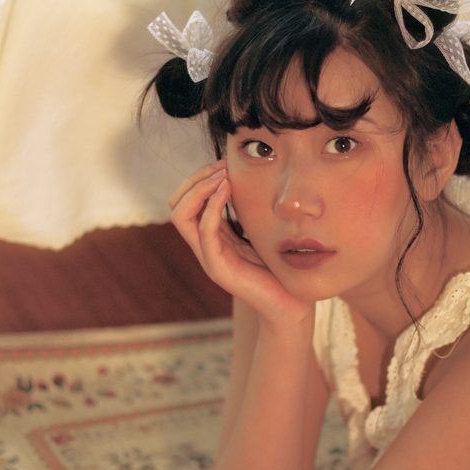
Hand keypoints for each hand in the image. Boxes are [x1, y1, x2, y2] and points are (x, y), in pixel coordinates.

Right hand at [169, 162, 310, 326]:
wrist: (292, 305)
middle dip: (195, 179)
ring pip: (182, 216)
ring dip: (200, 188)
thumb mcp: (264, 232)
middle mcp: (205, 247)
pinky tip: (227, 190)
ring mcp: (209, 258)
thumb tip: (253, 179)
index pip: (187, 201)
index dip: (200, 178)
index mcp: (214, 237)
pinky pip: (204, 231)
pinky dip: (212, 206)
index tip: (224, 164)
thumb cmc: (283, 268)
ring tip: (223, 175)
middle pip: (177, 205)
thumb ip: (252, 212)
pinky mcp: (218, 268)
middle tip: (221, 166)